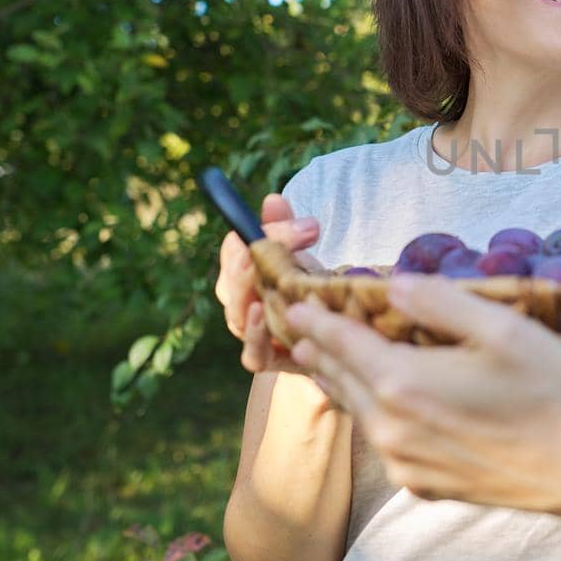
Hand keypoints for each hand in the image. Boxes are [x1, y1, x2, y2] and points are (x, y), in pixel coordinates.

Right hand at [215, 193, 326, 374]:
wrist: (325, 332)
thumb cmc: (305, 288)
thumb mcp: (300, 256)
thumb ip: (286, 229)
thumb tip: (273, 200)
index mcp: (243, 271)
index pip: (237, 248)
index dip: (264, 234)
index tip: (304, 227)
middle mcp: (240, 300)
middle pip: (234, 280)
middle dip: (257, 262)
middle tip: (292, 247)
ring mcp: (250, 331)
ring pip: (239, 316)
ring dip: (251, 302)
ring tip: (264, 294)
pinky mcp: (267, 359)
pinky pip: (253, 355)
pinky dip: (256, 342)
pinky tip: (270, 327)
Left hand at [282, 274, 560, 518]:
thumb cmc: (549, 391)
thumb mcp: (502, 329)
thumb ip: (440, 302)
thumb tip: (392, 286)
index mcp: (402, 383)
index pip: (341, 342)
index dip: (315, 320)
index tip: (294, 305)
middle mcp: (390, 428)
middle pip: (338, 379)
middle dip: (318, 350)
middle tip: (300, 330)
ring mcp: (404, 463)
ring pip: (357, 414)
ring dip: (340, 383)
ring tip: (328, 362)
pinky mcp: (422, 485)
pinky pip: (383, 442)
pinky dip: (371, 416)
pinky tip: (382, 405)